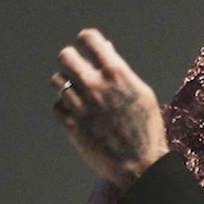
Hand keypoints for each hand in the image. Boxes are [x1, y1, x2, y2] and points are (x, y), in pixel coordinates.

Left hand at [50, 28, 167, 189]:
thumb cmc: (147, 129)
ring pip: (57, 80)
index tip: (88, 47)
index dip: (87, 40)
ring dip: (67, 85)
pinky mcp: (70, 123)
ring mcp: (80, 105)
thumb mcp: (143, 94)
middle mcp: (95, 85)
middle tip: (79, 70)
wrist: (140, 164)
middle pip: (66, 56)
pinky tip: (79, 114)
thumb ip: (122, 72)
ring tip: (79, 95)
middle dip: (72, 60)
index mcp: (116, 74)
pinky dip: (65, 107)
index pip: (89, 39)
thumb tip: (106, 52)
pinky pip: (56, 105)